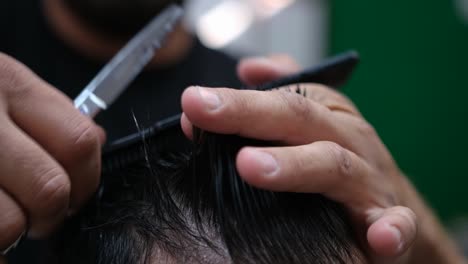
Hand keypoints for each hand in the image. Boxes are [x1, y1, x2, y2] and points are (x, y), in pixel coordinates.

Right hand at [0, 53, 104, 252]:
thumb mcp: (2, 85)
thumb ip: (48, 112)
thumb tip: (95, 142)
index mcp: (8, 85)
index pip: (80, 143)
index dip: (87, 179)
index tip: (77, 192)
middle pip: (50, 189)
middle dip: (52, 214)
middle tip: (39, 215)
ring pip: (9, 225)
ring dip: (12, 233)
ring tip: (1, 218)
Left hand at [181, 55, 464, 262]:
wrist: (392, 202)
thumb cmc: (342, 157)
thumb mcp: (315, 118)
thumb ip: (281, 92)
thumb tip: (249, 68)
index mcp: (327, 115)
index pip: (280, 98)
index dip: (235, 100)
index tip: (192, 103)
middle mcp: (348, 139)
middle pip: (299, 119)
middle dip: (249, 114)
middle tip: (203, 112)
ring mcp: (370, 181)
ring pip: (334, 167)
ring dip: (294, 165)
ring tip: (249, 166)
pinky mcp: (391, 220)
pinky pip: (397, 224)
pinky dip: (391, 229)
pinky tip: (377, 237)